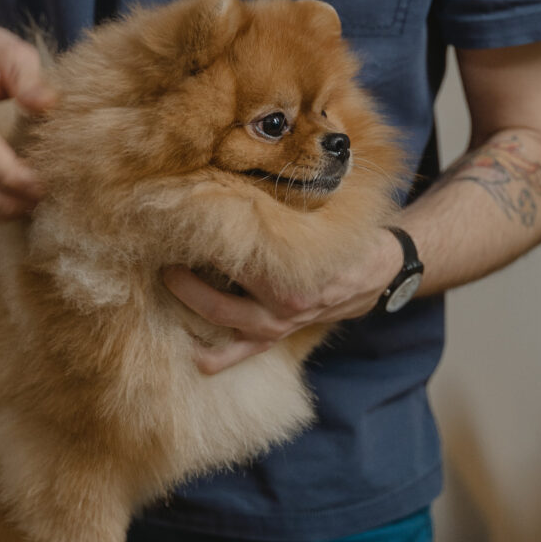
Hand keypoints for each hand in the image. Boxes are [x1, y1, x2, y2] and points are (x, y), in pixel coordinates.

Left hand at [163, 229, 403, 374]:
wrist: (376, 271)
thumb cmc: (343, 238)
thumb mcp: (317, 218)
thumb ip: (282, 208)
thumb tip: (234, 183)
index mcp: (288, 277)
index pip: (233, 259)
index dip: (202, 241)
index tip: (178, 222)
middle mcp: (281, 307)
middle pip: (217, 300)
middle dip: (184, 282)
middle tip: (164, 259)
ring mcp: (279, 326)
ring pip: (224, 325)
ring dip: (192, 309)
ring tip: (168, 286)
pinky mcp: (280, 335)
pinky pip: (244, 352)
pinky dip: (220, 356)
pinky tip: (195, 358)